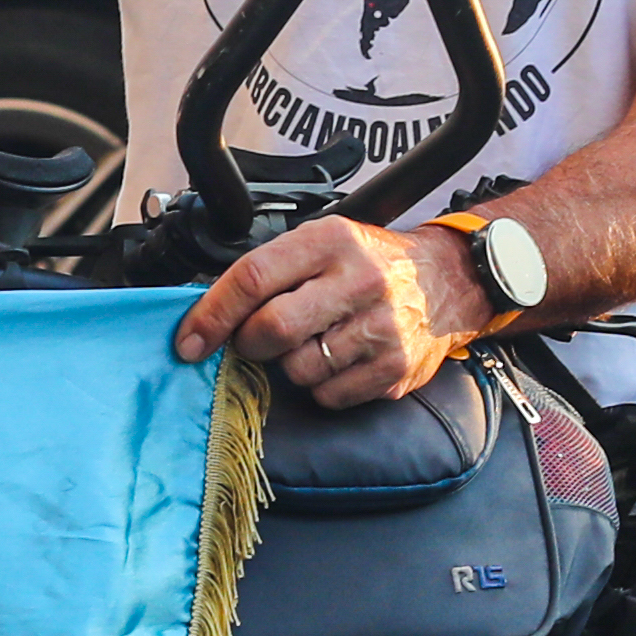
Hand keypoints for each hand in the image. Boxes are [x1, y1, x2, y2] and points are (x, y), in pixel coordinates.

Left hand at [181, 215, 493, 406]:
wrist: (447, 280)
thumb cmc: (368, 263)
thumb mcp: (321, 244)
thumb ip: (269, 272)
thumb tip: (205, 315)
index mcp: (330, 241)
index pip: (253, 278)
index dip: (211, 315)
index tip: (188, 341)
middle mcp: (359, 281)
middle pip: (273, 329)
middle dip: (249, 344)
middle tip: (253, 342)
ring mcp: (382, 327)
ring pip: (298, 369)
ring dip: (290, 365)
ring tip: (314, 342)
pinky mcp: (395, 369)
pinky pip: (329, 395)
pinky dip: (322, 386)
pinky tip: (339, 360)